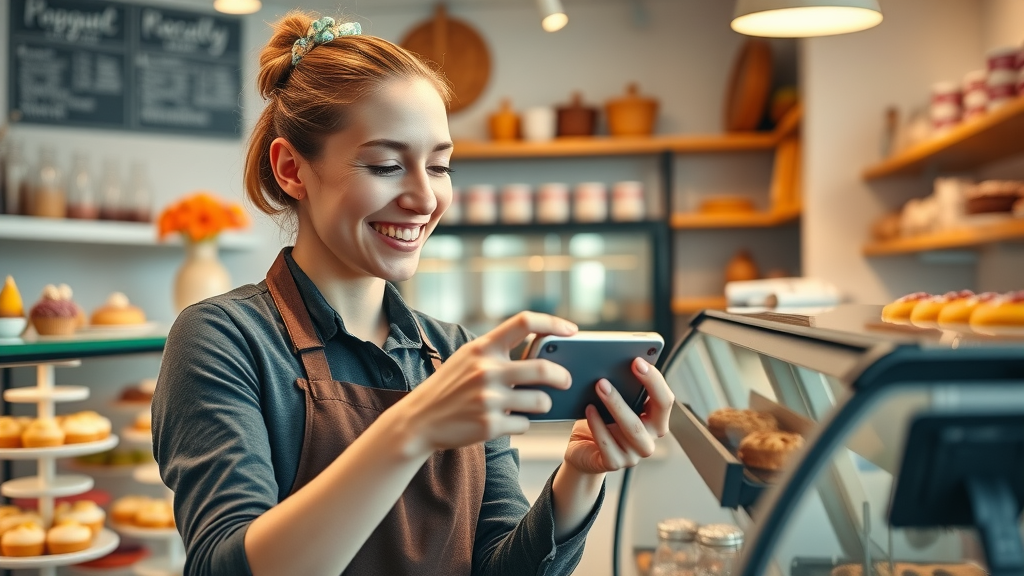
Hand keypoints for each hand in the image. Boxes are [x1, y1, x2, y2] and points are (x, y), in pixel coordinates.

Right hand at [395, 311, 576, 456]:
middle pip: (543, 369)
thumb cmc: (449, 388)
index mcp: (483, 348)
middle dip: (562, 376)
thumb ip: (498, 354)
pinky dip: (521, 424)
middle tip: (566, 380)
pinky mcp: (490, 425)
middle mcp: (487, 370)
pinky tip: (507, 422)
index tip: (571, 330)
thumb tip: (543, 355)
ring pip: (540, 401)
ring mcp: (489, 399)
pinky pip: (524, 424)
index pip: (525, 322)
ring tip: (533, 404)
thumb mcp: (468, 360)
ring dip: (544, 404)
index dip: (553, 323)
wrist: (418, 421)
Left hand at [563, 357, 673, 474]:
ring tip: (599, 386)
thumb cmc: (602, 419)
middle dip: (640, 390)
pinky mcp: (615, 463)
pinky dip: (598, 425)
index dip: (654, 380)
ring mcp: (634, 454)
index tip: (638, 361)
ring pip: (632, 429)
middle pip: (654, 416)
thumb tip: (617, 360)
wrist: (583, 448)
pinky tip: (589, 409)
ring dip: (616, 405)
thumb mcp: (615, 402)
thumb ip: (624, 386)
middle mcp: (649, 438)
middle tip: (617, 372)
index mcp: (656, 420)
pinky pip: (608, 444)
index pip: (665, 400)